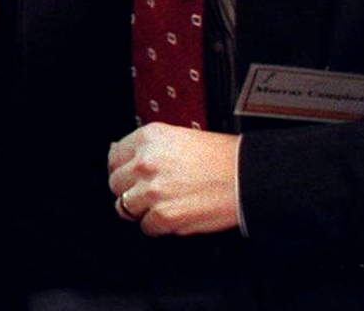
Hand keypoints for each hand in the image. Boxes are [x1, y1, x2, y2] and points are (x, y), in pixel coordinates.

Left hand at [107, 122, 241, 235]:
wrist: (249, 176)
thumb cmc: (222, 158)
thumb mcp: (177, 137)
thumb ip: (145, 147)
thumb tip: (115, 153)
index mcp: (148, 137)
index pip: (114, 156)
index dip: (123, 169)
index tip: (131, 176)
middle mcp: (146, 161)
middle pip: (116, 183)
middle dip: (130, 190)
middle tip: (150, 193)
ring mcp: (153, 189)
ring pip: (125, 207)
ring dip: (142, 210)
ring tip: (164, 205)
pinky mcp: (165, 215)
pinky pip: (146, 227)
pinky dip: (157, 226)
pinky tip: (174, 216)